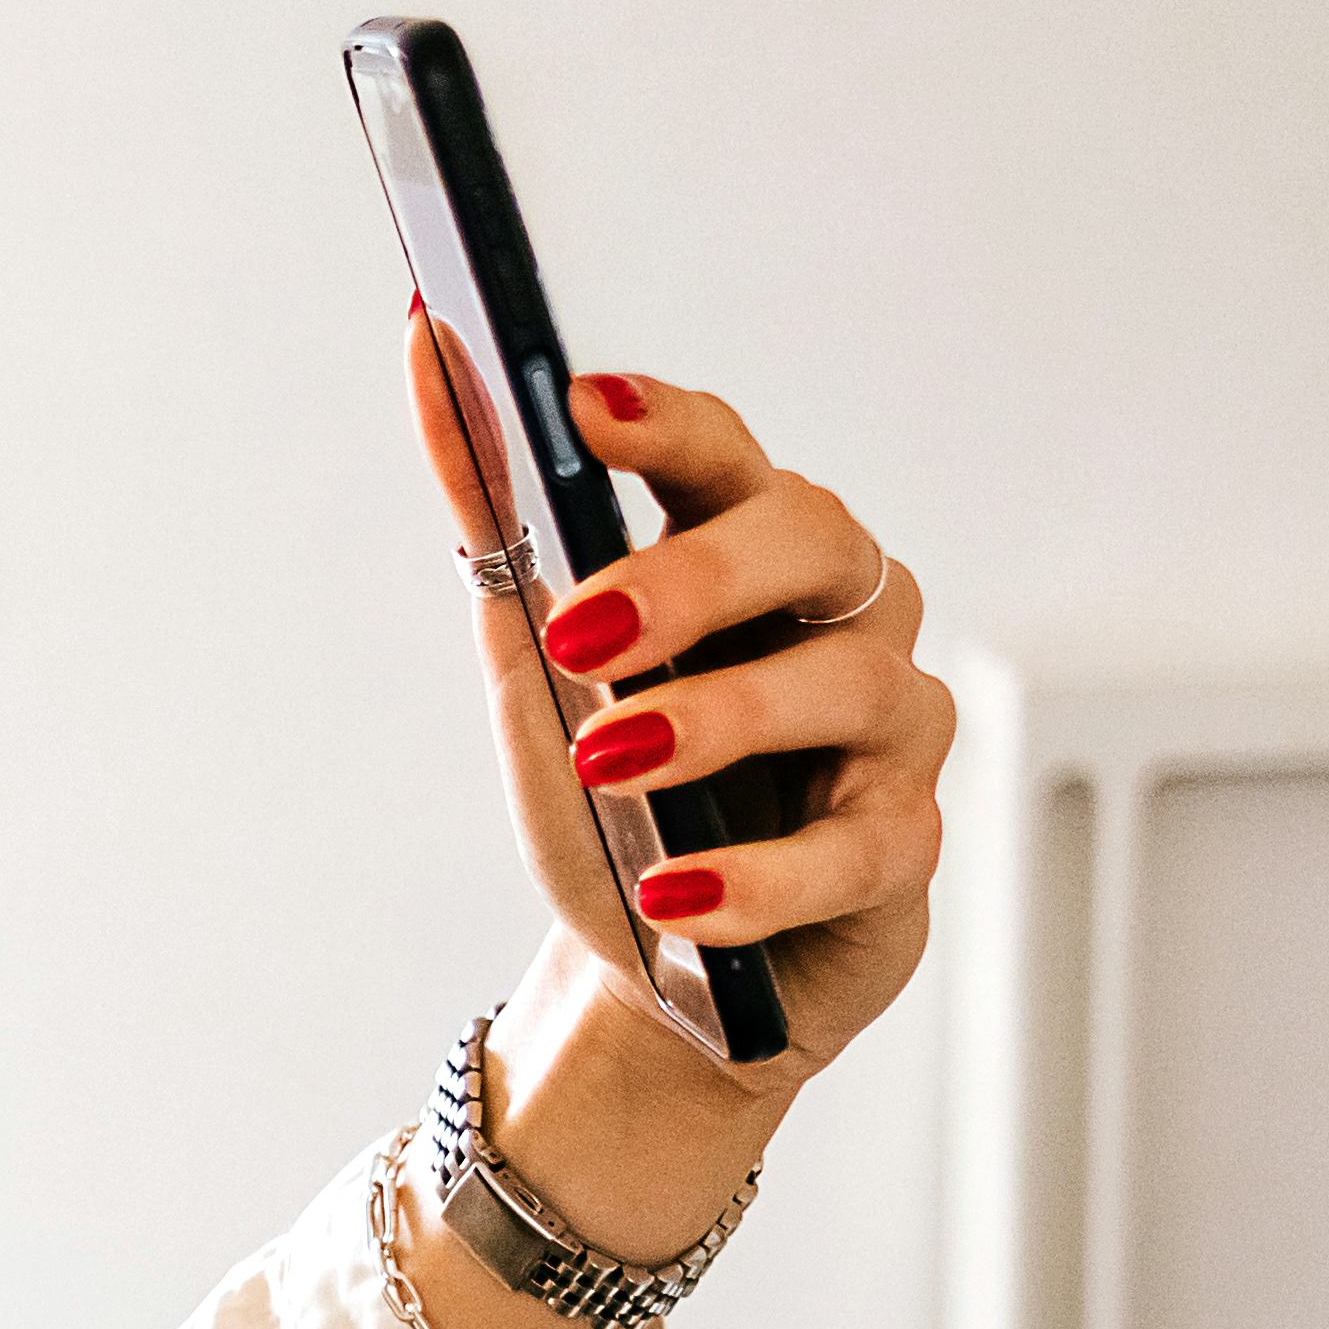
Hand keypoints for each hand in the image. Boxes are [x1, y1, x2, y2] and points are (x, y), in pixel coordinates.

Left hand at [403, 338, 950, 1208]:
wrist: (659, 976)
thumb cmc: (617, 809)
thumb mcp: (538, 671)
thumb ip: (495, 522)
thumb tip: (429, 352)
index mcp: (751, 558)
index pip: (725, 458)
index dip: (667, 427)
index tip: (581, 407)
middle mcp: (842, 617)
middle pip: (811, 540)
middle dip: (696, 576)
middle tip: (582, 628)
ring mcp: (886, 728)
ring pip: (844, 684)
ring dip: (718, 718)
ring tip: (609, 758)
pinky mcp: (900, 849)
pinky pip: (853, 849)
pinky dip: (756, 875)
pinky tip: (676, 896)